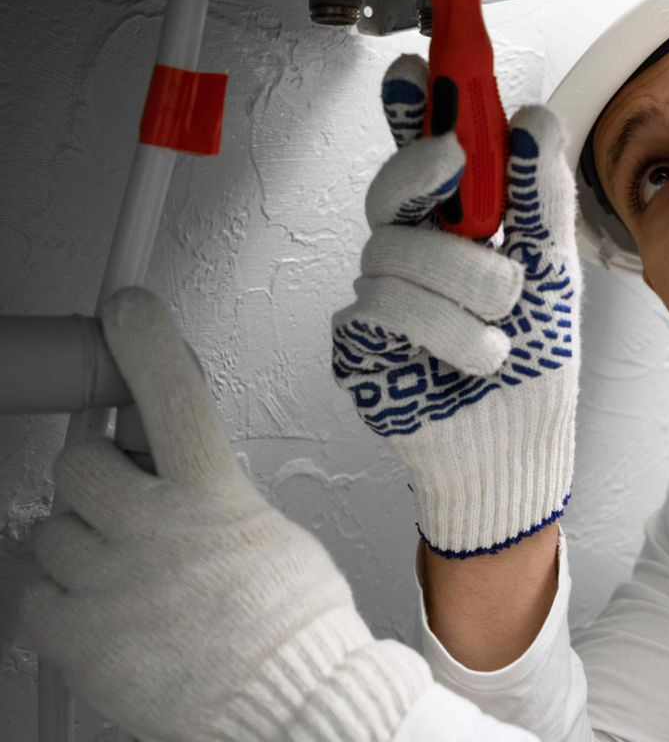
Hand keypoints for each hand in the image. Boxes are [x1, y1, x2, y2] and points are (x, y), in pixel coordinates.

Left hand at [21, 287, 430, 741]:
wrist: (286, 706)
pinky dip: (60, 596)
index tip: (128, 309)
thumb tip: (176, 474)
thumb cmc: (289, 624)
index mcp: (213, 496)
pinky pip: (35, 592)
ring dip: (81, 540)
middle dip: (97, 474)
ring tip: (124, 570)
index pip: (174, 395)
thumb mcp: (265, 529)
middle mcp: (155, 530)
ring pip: (51, 528)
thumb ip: (213, 492)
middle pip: (80, 461)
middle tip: (124, 499)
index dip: (147, 341)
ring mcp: (110, 583)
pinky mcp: (79, 638)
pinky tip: (104, 607)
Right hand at [332, 55, 580, 557]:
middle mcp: (411, 252)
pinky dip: (447, 333)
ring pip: (393, 250)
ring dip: (466, 287)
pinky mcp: (358, 341)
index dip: (410, 110)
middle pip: (390, 187)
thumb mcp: (553, 270)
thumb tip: (533, 121)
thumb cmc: (534, 358)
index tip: (416, 72)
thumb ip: (539, 198)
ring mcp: (379, 294)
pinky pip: (384, 307)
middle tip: (455, 163)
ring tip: (501, 327)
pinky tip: (474, 358)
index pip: (421, 155)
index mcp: (454, 227)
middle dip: (427, 176)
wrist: (516, 445)